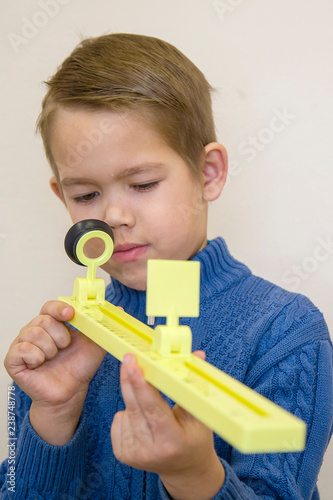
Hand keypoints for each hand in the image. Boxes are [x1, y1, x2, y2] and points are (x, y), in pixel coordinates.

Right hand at [4, 300, 105, 443]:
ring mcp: (23, 344)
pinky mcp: (13, 359)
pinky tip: (41, 364)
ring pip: (33, 333)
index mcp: (53, 323)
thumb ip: (104, 326)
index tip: (70, 315)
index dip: (59, 308)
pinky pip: (22, 349)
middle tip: (65, 347)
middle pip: (43, 320)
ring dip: (50, 348)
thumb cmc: (79, 367)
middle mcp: (35, 330)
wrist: (70, 392)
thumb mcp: (96, 344)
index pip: (50, 306)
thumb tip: (119, 309)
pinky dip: (36, 357)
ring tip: (54, 357)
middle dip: (60, 335)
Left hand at [111, 352, 224, 499]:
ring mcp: (133, 454)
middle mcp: (150, 451)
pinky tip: (142, 417)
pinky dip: (128, 411)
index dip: (142, 385)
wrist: (184, 469)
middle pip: (135, 406)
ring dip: (134, 397)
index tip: (133, 365)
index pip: (153, 409)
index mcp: (173, 441)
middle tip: (129, 357)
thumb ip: (194, 384)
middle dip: (130, 379)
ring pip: (126, 410)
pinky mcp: (122, 454)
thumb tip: (197, 354)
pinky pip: (118, 418)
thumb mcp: (200, 415)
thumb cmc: (195, 438)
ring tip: (151, 402)